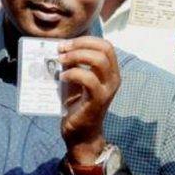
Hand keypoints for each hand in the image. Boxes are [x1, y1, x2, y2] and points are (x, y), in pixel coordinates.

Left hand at [58, 37, 119, 164]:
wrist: (81, 133)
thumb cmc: (77, 105)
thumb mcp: (76, 80)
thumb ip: (74, 64)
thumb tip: (61, 48)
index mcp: (111, 71)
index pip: (105, 45)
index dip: (85, 40)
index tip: (66, 44)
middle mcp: (114, 78)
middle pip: (104, 48)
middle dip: (80, 44)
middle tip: (62, 49)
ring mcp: (108, 89)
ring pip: (99, 60)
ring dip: (76, 56)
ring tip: (61, 60)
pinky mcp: (98, 100)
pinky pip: (89, 79)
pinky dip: (74, 73)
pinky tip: (62, 77)